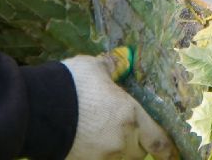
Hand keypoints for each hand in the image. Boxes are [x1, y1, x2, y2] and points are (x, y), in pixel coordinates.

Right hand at [61, 54, 178, 159]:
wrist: (40, 107)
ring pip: (119, 159)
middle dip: (136, 144)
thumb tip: (119, 61)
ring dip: (118, 151)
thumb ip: (111, 66)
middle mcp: (121, 140)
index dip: (167, 149)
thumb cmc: (71, 84)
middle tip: (127, 133)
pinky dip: (98, 154)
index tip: (171, 153)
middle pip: (139, 152)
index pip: (158, 140)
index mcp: (130, 115)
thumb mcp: (94, 67)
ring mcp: (102, 156)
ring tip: (105, 137)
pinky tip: (89, 144)